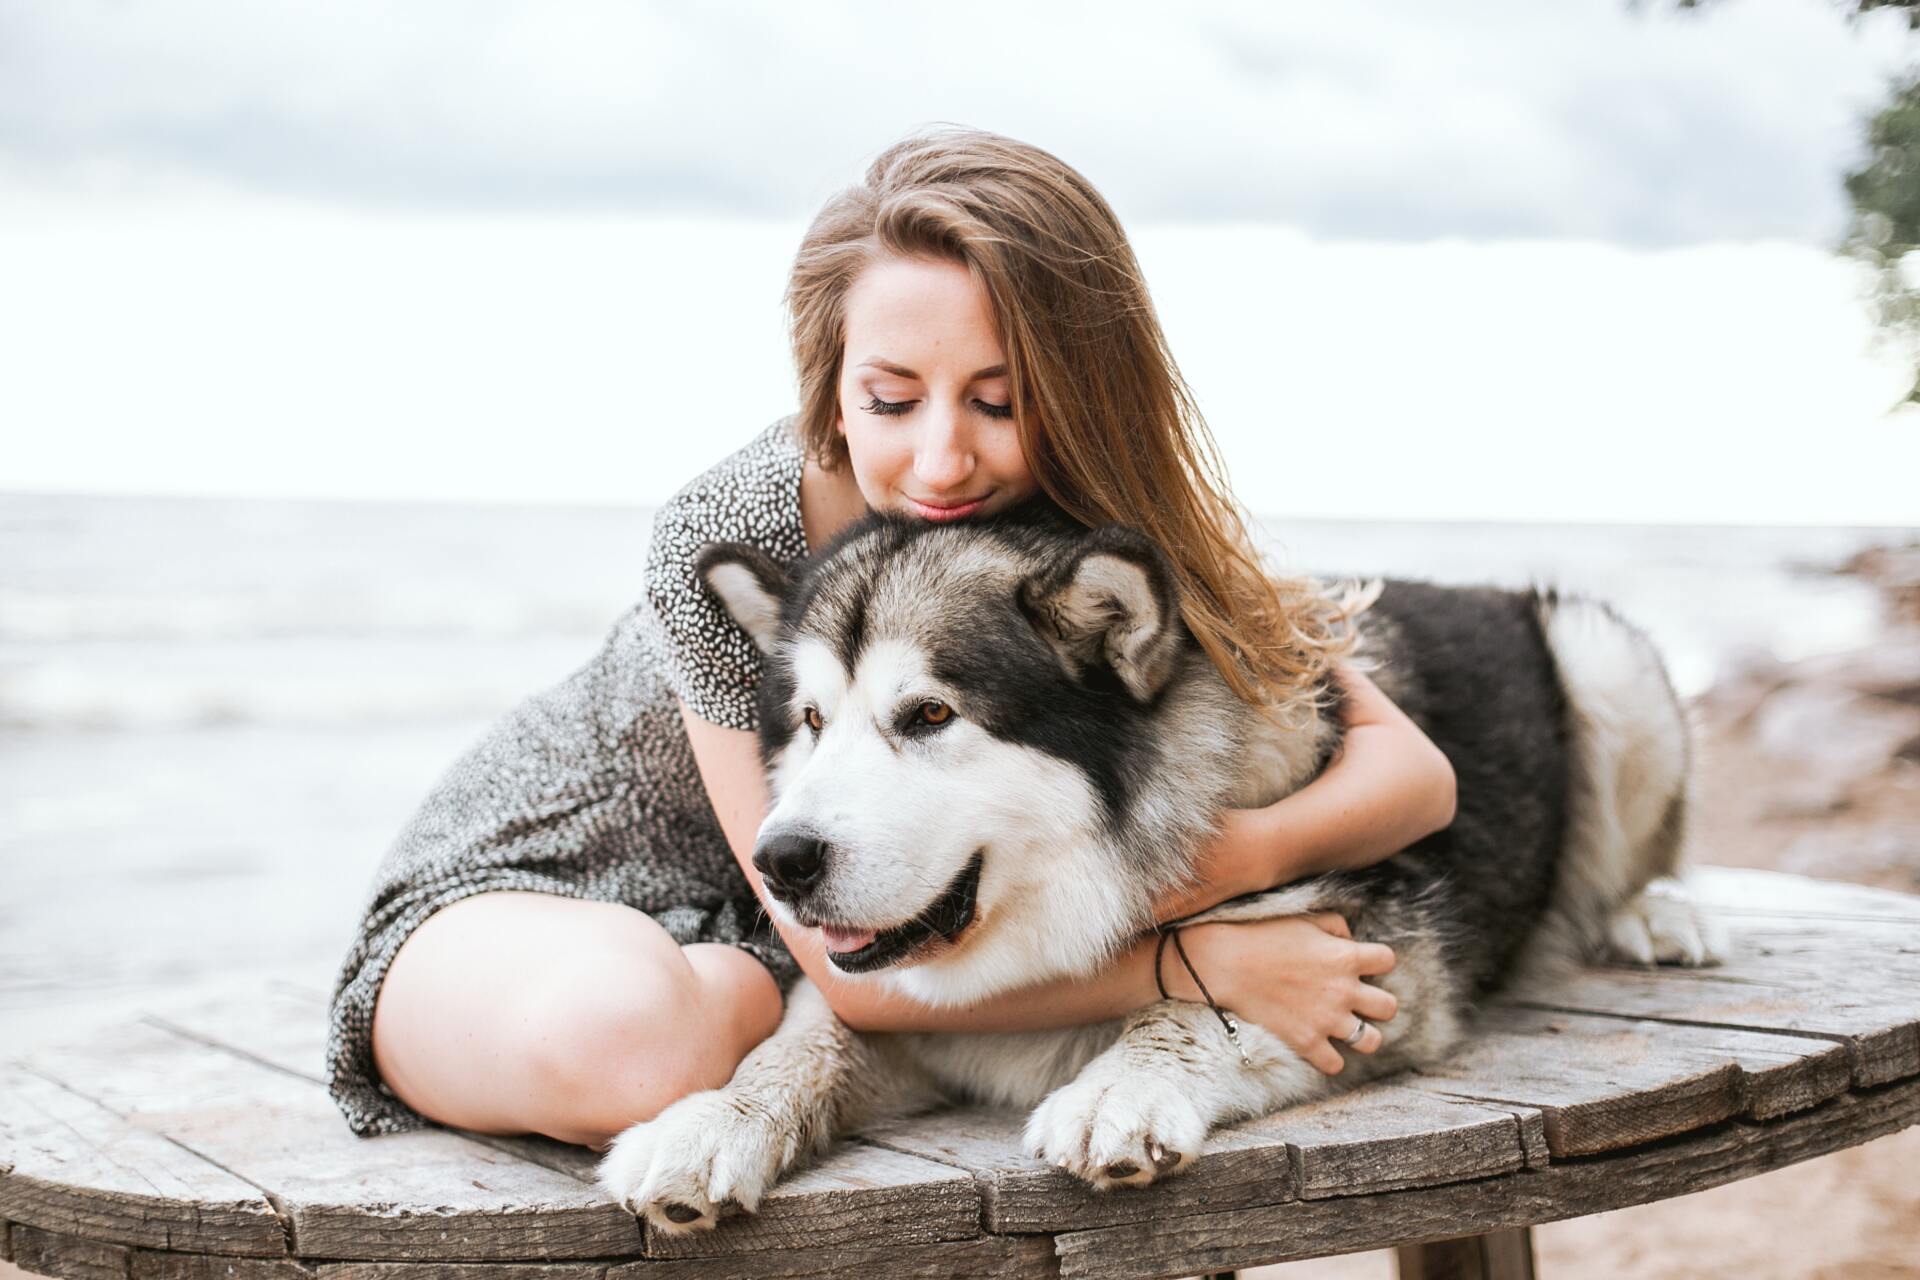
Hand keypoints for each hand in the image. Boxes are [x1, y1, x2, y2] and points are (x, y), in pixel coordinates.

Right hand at [1163, 913, 1397, 1075]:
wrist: (1226, 962)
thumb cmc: (1263, 934)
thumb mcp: (1304, 918)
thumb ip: (1336, 926)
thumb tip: (1350, 940)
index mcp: (1345, 956)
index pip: (1388, 960)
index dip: (1377, 961)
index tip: (1361, 964)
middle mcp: (1343, 990)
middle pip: (1389, 1008)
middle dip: (1377, 1004)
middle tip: (1357, 1001)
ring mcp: (1326, 1019)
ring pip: (1371, 1041)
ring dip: (1362, 1035)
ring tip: (1346, 1028)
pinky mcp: (1305, 1042)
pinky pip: (1335, 1065)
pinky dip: (1330, 1058)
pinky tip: (1321, 1046)